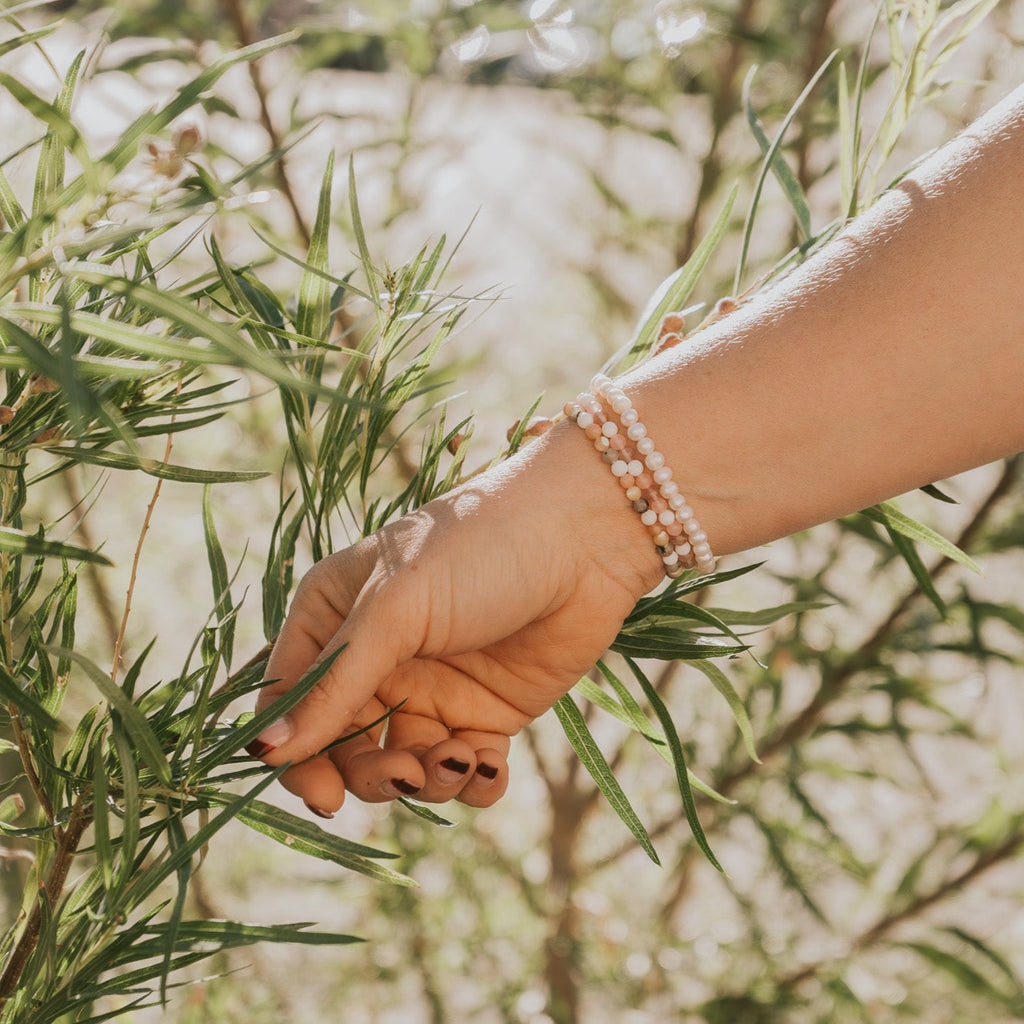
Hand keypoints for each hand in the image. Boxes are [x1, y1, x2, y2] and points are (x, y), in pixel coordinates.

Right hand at [247, 422, 658, 815]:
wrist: (584, 536)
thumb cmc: (478, 549)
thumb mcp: (395, 610)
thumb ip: (334, 684)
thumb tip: (265, 753)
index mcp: (336, 616)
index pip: (290, 699)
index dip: (296, 752)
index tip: (321, 793)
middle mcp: (379, 657)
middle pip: (343, 746)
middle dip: (368, 775)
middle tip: (404, 775)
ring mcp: (433, 686)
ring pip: (404, 767)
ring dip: (426, 781)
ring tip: (457, 758)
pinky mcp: (487, 710)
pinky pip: (464, 769)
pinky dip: (473, 782)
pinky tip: (488, 765)